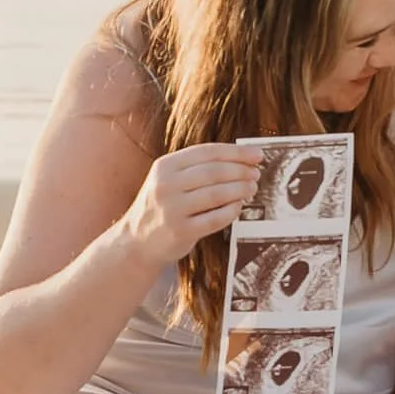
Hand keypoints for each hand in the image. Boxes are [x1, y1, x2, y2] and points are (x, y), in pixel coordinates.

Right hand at [118, 142, 260, 264]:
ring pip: (216, 194)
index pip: (207, 152)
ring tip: (252, 188)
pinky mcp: (180, 231)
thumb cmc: (162, 206)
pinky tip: (238, 207)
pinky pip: (214, 219)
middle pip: (214, 172)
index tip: (257, 155)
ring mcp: (172, 209)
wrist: (137, 241)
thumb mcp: (169, 179)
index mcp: (165, 166)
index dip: (236, 153)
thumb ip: (197, 168)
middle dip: (241, 171)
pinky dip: (231, 211)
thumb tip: (241, 159)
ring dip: (240, 190)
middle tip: (257, 174)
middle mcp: (166, 185)